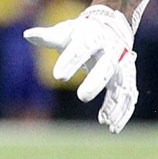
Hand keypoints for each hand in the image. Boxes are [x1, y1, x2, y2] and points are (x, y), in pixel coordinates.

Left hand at [24, 5, 138, 131]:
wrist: (110, 30)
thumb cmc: (82, 34)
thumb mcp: (66, 33)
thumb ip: (48, 37)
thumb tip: (27, 35)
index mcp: (94, 36)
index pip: (82, 47)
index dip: (70, 61)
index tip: (57, 76)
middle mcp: (112, 49)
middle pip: (107, 66)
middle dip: (95, 81)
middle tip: (82, 97)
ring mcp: (123, 64)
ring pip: (122, 83)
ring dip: (115, 103)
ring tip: (103, 120)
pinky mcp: (128, 77)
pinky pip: (130, 95)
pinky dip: (123, 112)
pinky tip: (112, 127)